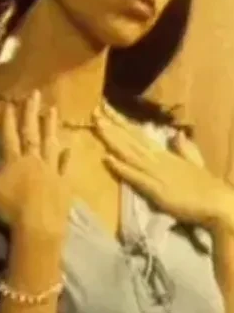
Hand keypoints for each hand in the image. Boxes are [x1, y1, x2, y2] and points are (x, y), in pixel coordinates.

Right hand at [0, 90, 71, 235]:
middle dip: (31, 113)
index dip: (8, 119)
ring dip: (51, 127)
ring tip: (52, 111)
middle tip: (35, 94)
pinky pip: (65, 166)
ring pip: (50, 144)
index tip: (10, 103)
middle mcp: (34, 160)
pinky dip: (66, 156)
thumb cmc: (9, 207)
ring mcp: (51, 170)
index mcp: (14, 160)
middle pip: (32, 133)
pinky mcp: (64, 184)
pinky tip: (69, 147)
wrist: (39, 226)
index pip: (10, 135)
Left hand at [93, 102, 233, 230]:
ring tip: (97, 125)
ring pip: (129, 153)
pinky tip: (107, 158)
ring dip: (112, 139)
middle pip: (130, 139)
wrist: (218, 203)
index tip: (106, 109)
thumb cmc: (205, 187)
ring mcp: (155, 173)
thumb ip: (184, 149)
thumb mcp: (194, 163)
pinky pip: (135, 176)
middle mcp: (157, 159)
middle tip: (94, 110)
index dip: (121, 122)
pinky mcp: (155, 189)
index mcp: (164, 153)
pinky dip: (121, 167)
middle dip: (111, 125)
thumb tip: (177, 135)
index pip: (138, 134)